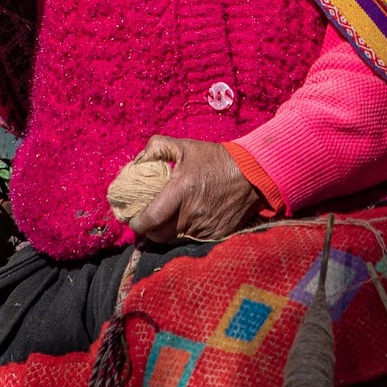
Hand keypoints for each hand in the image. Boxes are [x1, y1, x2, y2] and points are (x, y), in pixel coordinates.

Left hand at [113, 137, 263, 241]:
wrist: (253, 174)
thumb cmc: (216, 159)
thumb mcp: (186, 146)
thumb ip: (157, 147)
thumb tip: (137, 161)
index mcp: (182, 191)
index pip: (151, 218)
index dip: (137, 223)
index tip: (133, 220)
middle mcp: (192, 213)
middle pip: (159, 235)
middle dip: (149, 230)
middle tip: (147, 221)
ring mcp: (205, 227)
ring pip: (174, 240)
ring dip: (166, 233)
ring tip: (165, 222)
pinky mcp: (216, 235)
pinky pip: (192, 240)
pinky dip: (185, 234)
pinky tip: (186, 222)